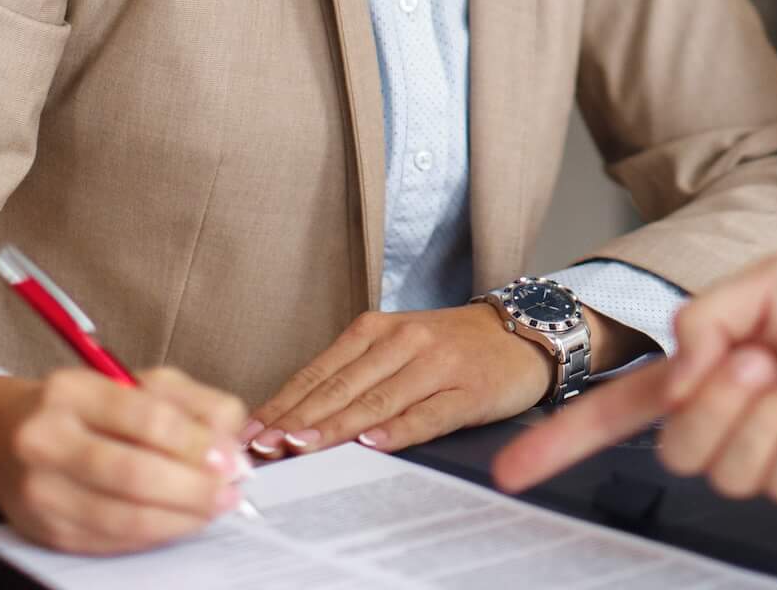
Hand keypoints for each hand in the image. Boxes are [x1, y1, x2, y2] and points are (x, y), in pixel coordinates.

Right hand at [0, 367, 248, 554]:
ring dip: (180, 518)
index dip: (196, 443)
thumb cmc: (83, 409)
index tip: (229, 458)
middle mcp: (45, 439)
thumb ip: (191, 403)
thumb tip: (231, 442)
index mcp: (71, 391)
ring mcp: (39, 490)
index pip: (145, 418)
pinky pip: (109, 541)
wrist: (0, 438)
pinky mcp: (42, 530)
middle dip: (193, 488)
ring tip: (212, 508)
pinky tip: (177, 522)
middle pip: (133, 474)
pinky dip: (153, 535)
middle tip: (227, 492)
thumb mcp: (134, 385)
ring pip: (123, 517)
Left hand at [243, 303, 551, 458]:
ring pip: (376, 399)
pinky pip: (426, 414)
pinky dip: (396, 430)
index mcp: (378, 329)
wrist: (523, 331)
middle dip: (298, 420)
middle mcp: (404, 341)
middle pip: (341, 386)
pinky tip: (371, 444)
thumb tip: (296, 419)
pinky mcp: (468, 391)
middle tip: (263, 447)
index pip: (319, 370)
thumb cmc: (452, 346)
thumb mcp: (398, 347)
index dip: (283, 403)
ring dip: (335, 427)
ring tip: (301, 447)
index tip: (253, 432)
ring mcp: (437, 365)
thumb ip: (354, 375)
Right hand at [494, 211, 776, 504]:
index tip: (513, 468)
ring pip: (723, 468)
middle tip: (758, 356)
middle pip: (674, 448)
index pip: (618, 416)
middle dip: (712, 401)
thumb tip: (677, 376)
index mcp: (708, 366)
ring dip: (764, 413)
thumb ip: (699, 324)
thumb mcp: (758, 285)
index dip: (563, 443)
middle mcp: (736, 413)